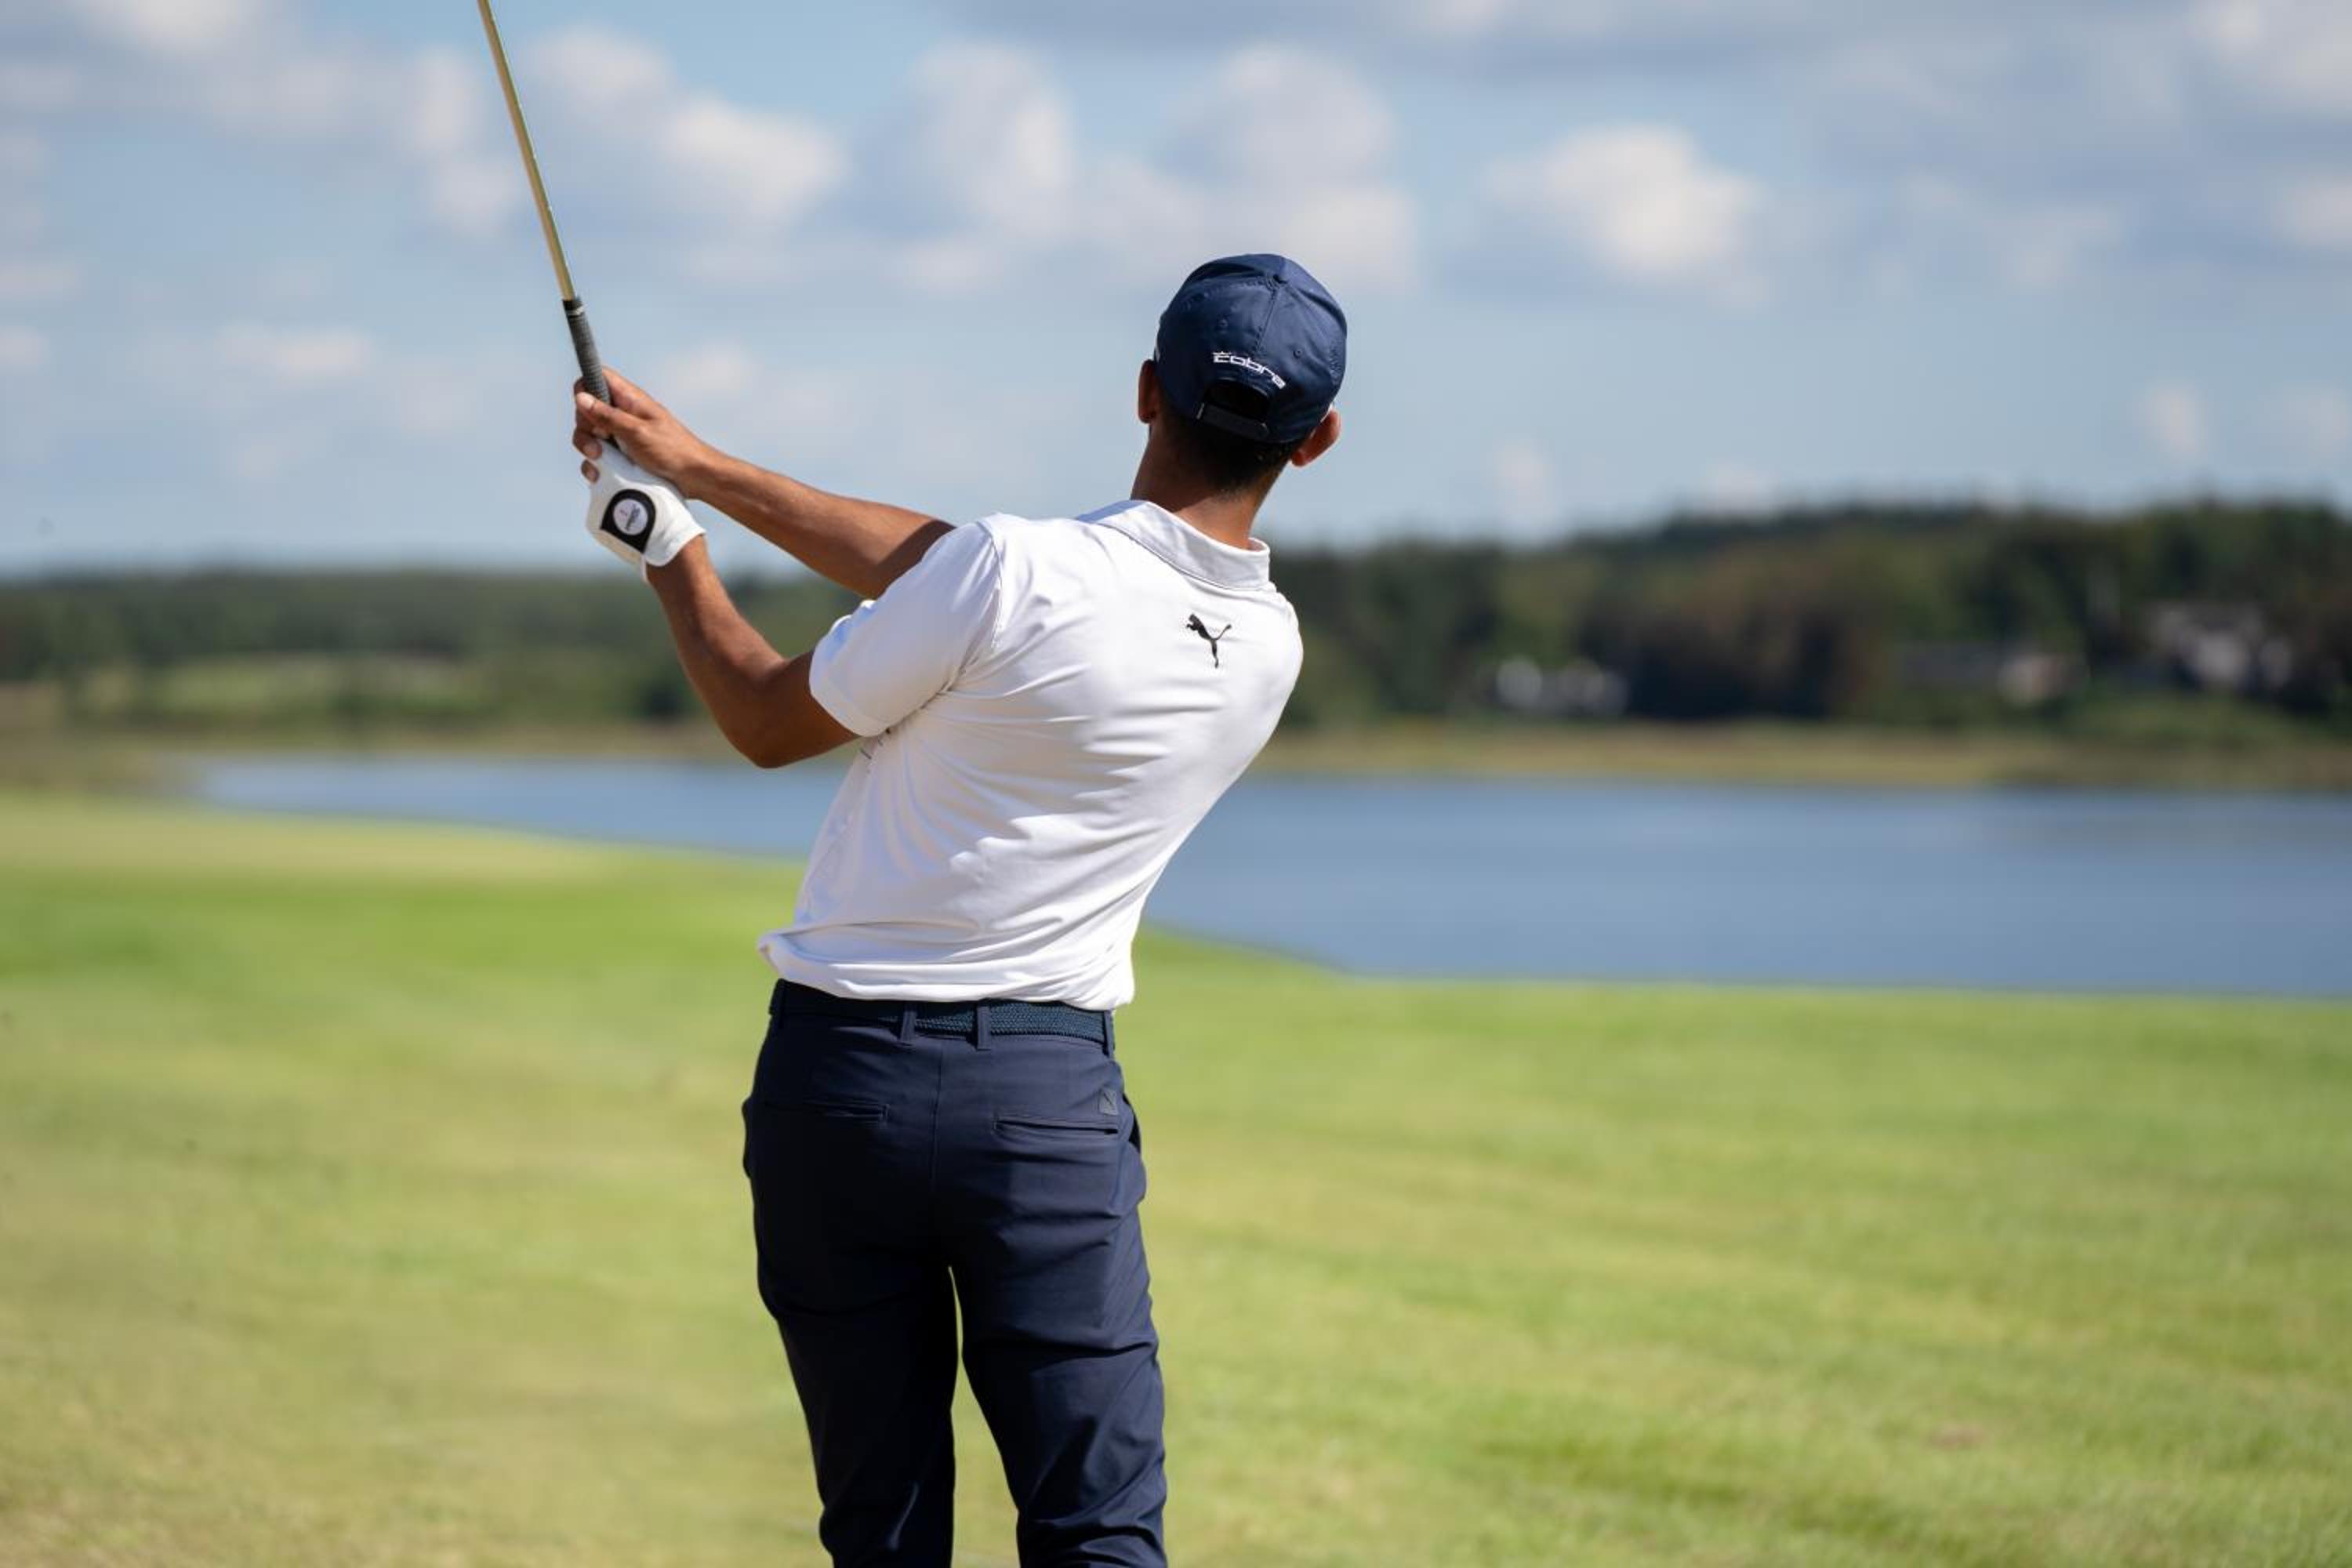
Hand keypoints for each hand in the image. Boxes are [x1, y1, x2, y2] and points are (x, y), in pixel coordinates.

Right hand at [572, 367, 715, 495]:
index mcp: (629, 399)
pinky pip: (597, 456)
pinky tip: (598, 475)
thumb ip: (608, 416)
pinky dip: (594, 465)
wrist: (694, 477)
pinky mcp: (620, 454)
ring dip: (587, 448)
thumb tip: (580, 398)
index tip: (586, 410)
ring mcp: (620, 434)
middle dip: (585, 428)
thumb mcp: (638, 432)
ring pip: (589, 434)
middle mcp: (622, 413)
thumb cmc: (673, 450)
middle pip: (587, 410)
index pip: (597, 377)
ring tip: (599, 460)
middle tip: (599, 443)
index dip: (584, 388)